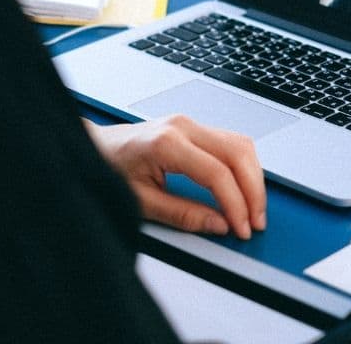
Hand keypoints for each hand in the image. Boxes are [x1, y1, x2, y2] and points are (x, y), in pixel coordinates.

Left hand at [84, 115, 265, 239]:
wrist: (94, 146)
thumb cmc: (110, 168)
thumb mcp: (142, 201)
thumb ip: (183, 214)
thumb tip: (219, 225)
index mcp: (167, 143)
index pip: (217, 173)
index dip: (236, 204)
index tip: (241, 227)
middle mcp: (182, 126)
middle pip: (237, 154)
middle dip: (253, 191)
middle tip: (255, 222)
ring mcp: (189, 123)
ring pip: (240, 144)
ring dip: (253, 177)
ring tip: (253, 209)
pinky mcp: (192, 127)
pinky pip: (230, 142)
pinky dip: (243, 166)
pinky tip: (243, 188)